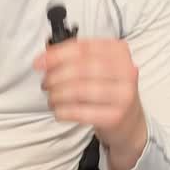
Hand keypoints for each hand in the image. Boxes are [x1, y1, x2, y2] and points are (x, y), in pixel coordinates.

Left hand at [34, 38, 146, 165]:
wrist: (130, 122)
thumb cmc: (108, 89)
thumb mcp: (98, 68)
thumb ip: (73, 58)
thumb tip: (45, 57)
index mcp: (119, 52)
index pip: (84, 47)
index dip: (57, 54)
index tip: (39, 62)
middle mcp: (125, 71)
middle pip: (82, 68)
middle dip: (56, 75)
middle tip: (45, 83)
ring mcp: (123, 95)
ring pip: (81, 90)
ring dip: (58, 94)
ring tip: (52, 98)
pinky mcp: (115, 117)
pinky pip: (82, 112)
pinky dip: (64, 111)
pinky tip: (59, 111)